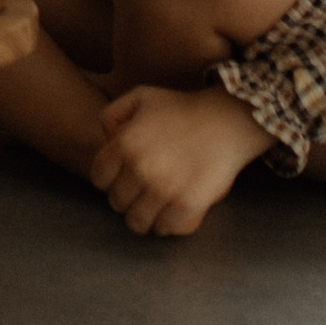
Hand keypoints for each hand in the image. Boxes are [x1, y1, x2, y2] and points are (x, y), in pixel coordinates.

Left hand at [89, 83, 275, 237]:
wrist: (226, 121)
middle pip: (117, 203)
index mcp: (125, 144)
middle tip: (142, 190)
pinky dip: (168, 224)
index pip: (99, 179)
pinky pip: (166, 228)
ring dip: (144, 216)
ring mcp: (164, 190)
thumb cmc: (183, 108)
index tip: (123, 177)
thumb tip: (106, 141)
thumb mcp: (141, 96)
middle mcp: (140, 169)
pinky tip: (173, 212)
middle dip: (127, 198)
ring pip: (137, 222)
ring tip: (156, 205)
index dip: (109, 179)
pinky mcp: (188, 204)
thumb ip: (112, 114)